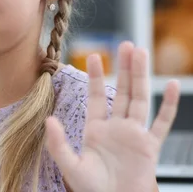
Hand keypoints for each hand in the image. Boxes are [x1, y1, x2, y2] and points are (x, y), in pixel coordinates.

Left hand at [45, 42, 179, 191]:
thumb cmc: (92, 190)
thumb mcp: (70, 166)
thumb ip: (58, 144)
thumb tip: (49, 120)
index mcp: (96, 130)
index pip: (97, 96)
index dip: (96, 77)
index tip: (93, 55)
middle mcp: (116, 128)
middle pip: (122, 91)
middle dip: (124, 67)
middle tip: (126, 44)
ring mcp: (135, 135)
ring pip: (140, 99)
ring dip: (141, 76)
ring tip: (141, 53)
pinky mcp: (150, 147)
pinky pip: (162, 123)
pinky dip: (168, 105)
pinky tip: (172, 86)